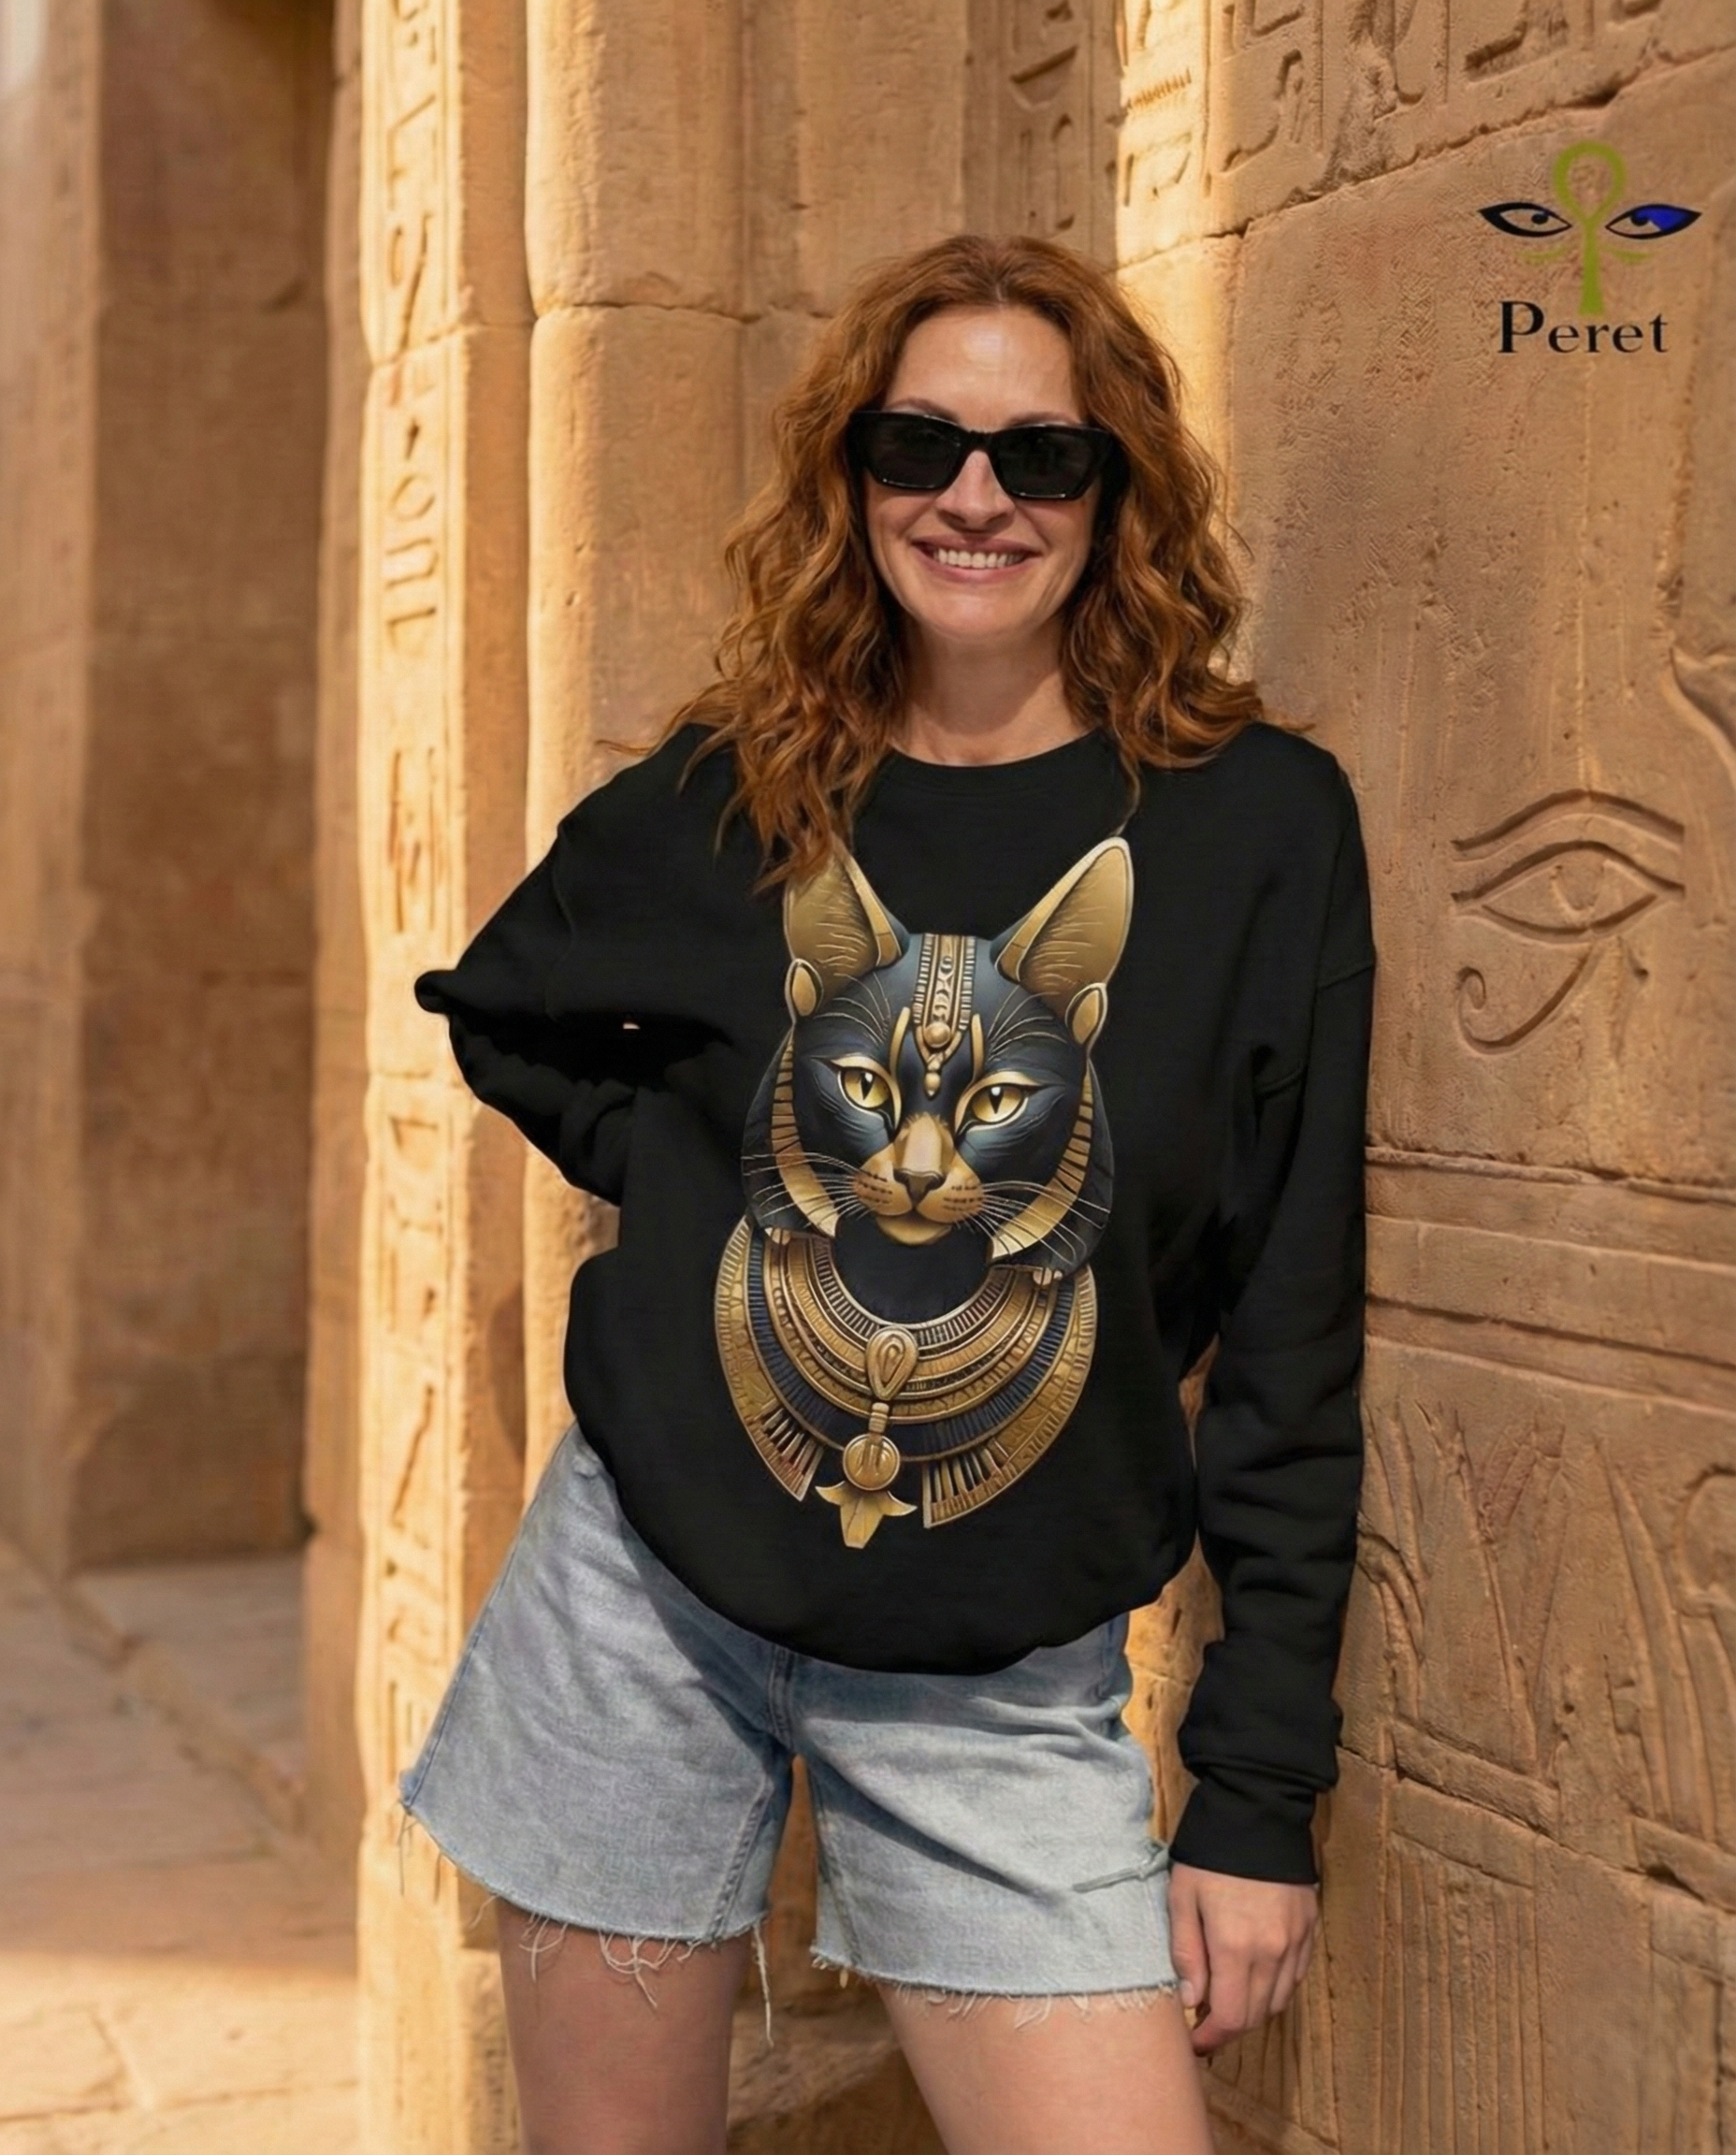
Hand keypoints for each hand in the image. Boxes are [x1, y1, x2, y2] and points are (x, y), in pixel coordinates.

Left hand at [1166, 1862, 1317, 2054]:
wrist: (1257, 1807)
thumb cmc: (1210, 1851)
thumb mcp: (1182, 1896)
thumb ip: (1186, 1953)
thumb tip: (1192, 2001)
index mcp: (1237, 1947)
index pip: (1231, 2018)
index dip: (1211, 2039)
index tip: (1193, 2042)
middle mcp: (1273, 1952)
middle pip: (1256, 2015)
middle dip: (1230, 2026)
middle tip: (1205, 2019)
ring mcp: (1296, 1940)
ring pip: (1279, 2000)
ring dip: (1253, 2009)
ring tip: (1228, 1997)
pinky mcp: (1309, 1926)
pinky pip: (1295, 1975)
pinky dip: (1275, 1986)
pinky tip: (1256, 1974)